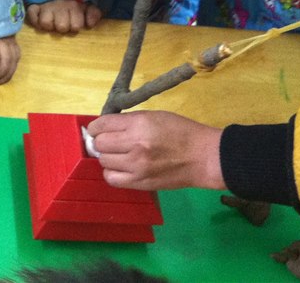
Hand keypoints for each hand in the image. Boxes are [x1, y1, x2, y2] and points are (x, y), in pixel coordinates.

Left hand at [0, 36, 19, 83]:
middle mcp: (1, 38)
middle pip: (6, 59)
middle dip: (2, 73)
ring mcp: (9, 37)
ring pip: (14, 57)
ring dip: (10, 70)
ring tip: (2, 79)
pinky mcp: (13, 35)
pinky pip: (17, 51)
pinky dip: (14, 62)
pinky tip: (9, 68)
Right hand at [25, 0, 100, 33]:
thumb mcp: (87, 2)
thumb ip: (93, 13)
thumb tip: (90, 24)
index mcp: (74, 6)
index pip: (76, 26)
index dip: (76, 25)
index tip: (74, 20)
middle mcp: (60, 7)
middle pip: (61, 28)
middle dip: (63, 26)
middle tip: (62, 20)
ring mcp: (45, 6)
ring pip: (46, 24)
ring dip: (48, 24)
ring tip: (51, 19)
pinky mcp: (33, 5)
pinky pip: (32, 16)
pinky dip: (35, 19)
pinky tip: (40, 17)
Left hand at [86, 111, 224, 190]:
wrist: (203, 157)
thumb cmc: (180, 131)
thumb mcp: (153, 116)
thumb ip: (129, 121)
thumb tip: (106, 127)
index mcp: (138, 124)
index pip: (102, 125)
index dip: (95, 127)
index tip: (96, 129)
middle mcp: (134, 145)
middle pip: (100, 144)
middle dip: (101, 141)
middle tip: (110, 142)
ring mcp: (136, 167)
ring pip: (103, 162)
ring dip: (107, 157)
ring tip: (117, 155)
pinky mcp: (140, 183)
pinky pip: (112, 179)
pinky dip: (112, 173)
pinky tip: (120, 168)